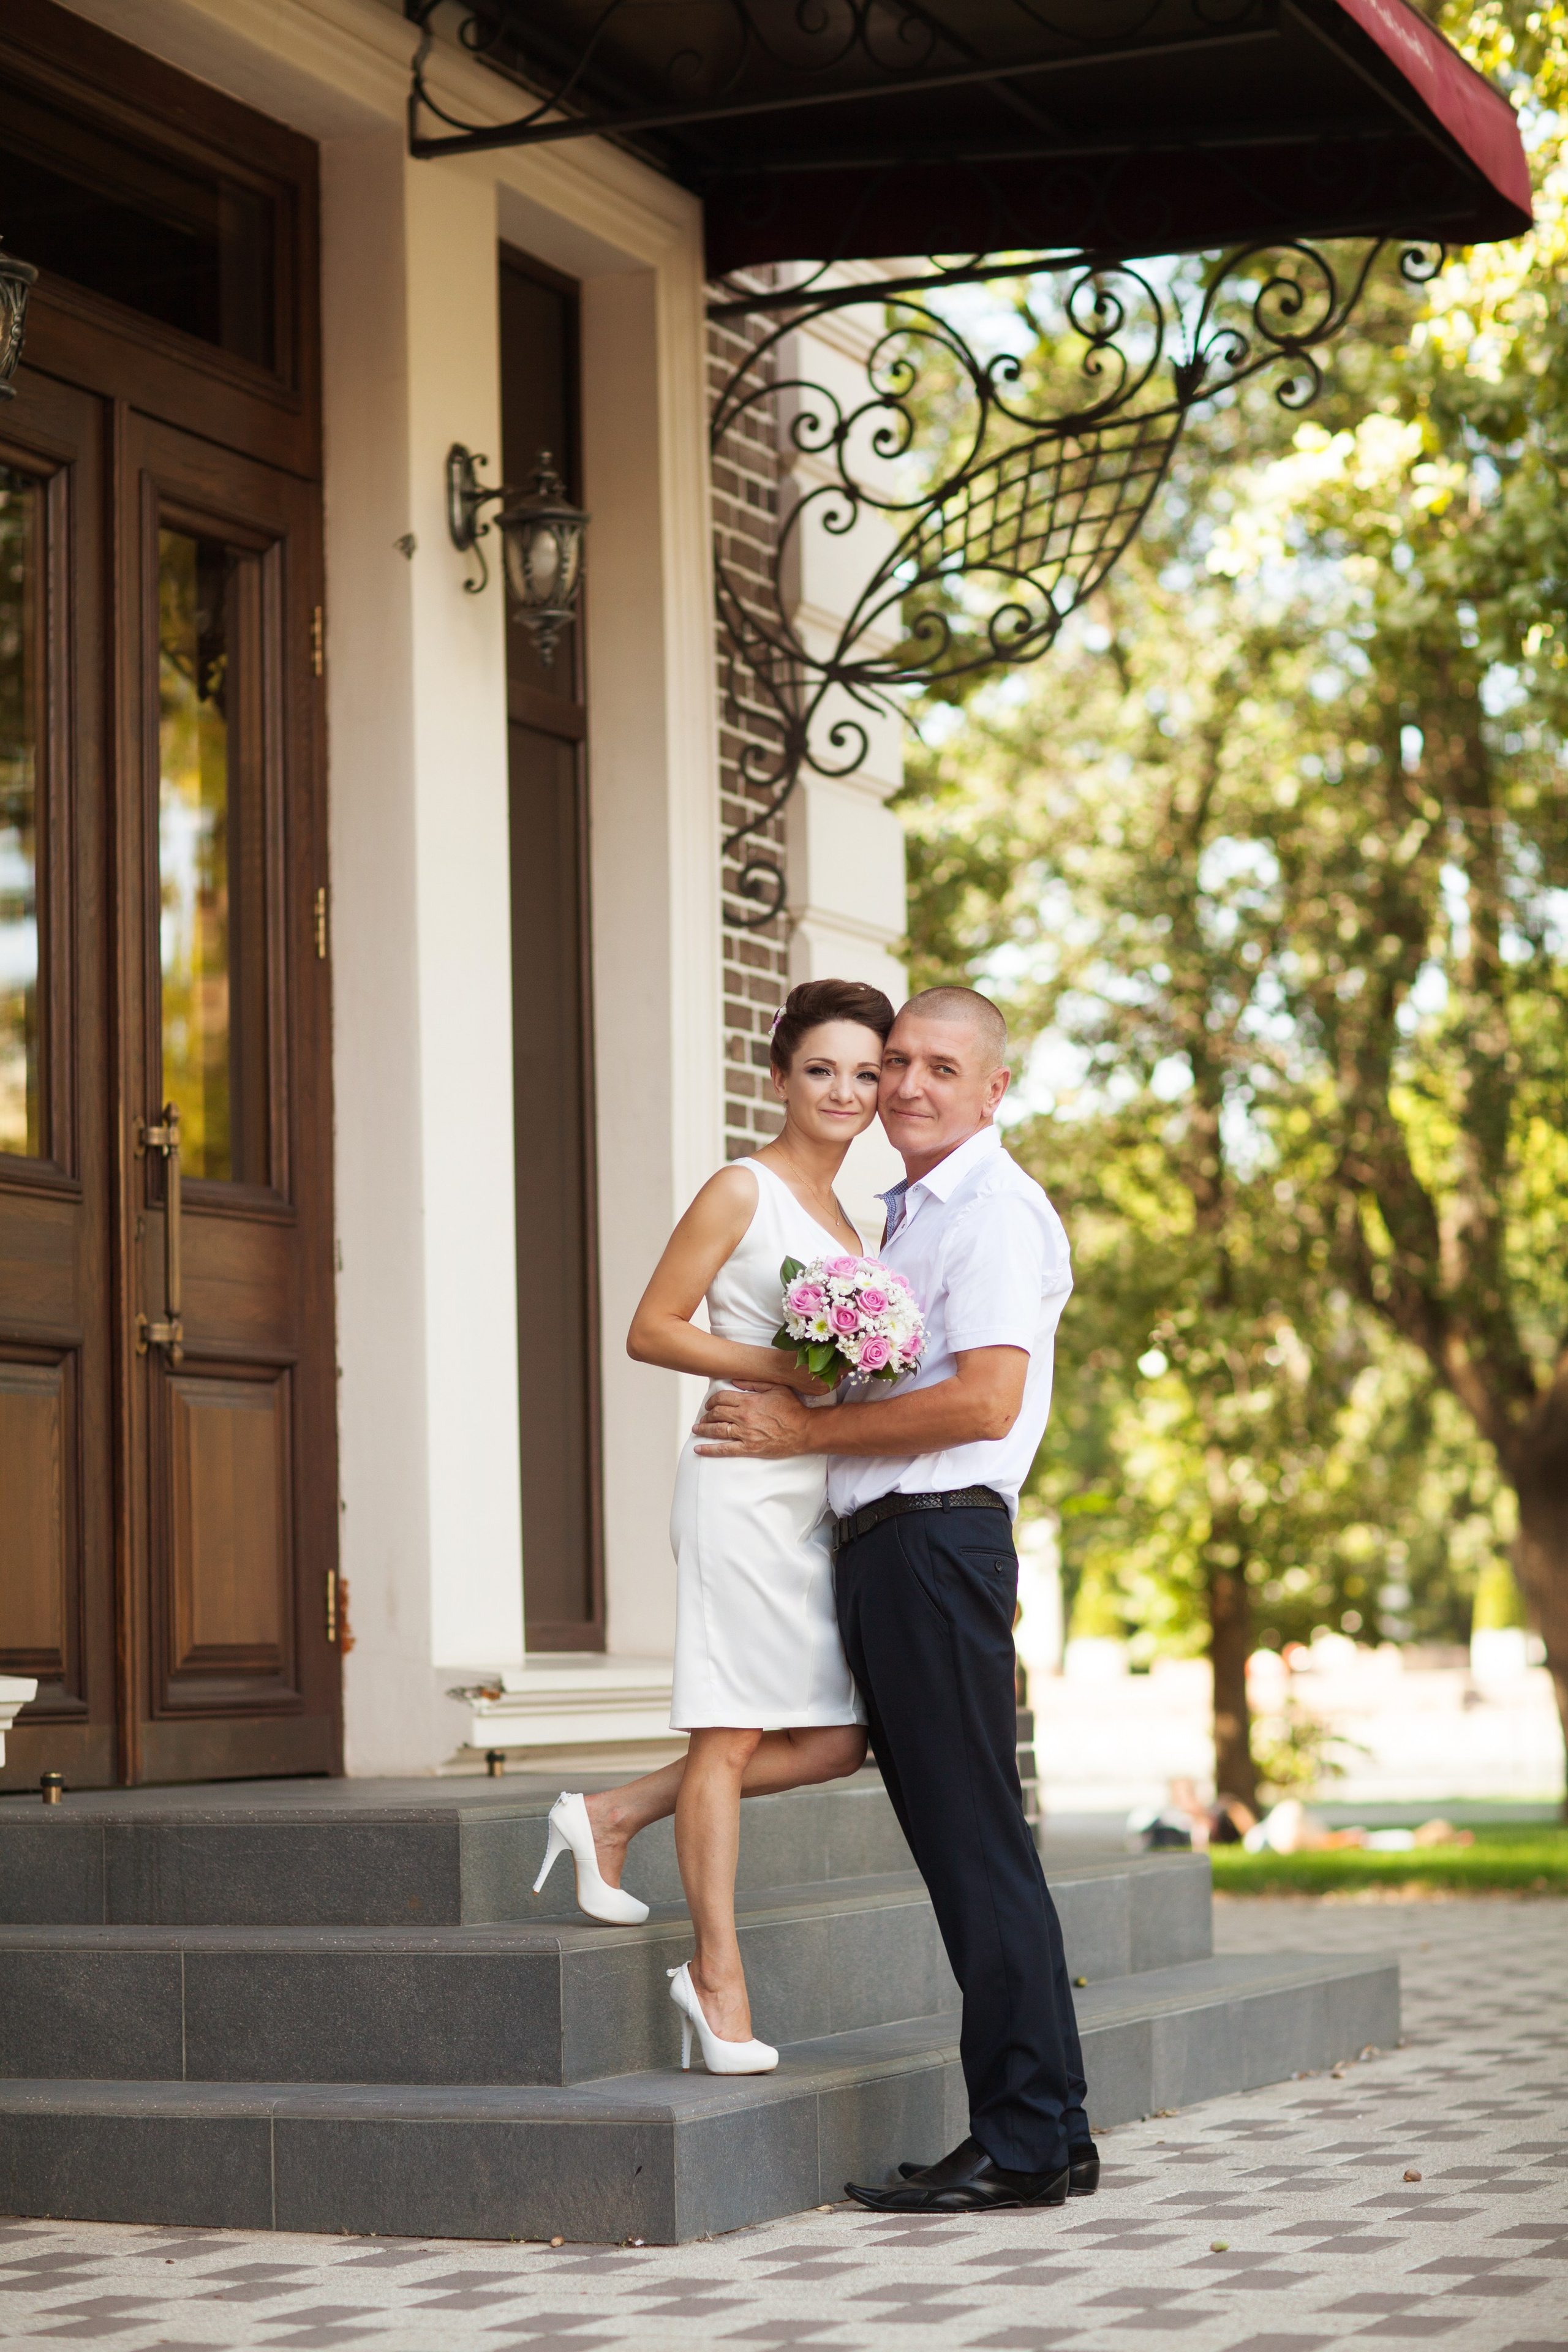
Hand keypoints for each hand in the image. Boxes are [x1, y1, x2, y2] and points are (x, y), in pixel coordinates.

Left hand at [694, 1382, 820, 1457]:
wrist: (804, 1431)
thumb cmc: (792, 1408)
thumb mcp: (776, 1388)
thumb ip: (754, 1382)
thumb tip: (734, 1380)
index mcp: (749, 1401)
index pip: (722, 1398)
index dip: (712, 1401)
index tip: (710, 1404)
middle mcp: (744, 1417)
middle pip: (716, 1413)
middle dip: (706, 1415)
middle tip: (703, 1417)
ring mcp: (745, 1434)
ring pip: (716, 1430)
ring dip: (703, 1429)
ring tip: (697, 1429)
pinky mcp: (748, 1448)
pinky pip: (724, 1450)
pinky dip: (709, 1450)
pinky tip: (698, 1449)